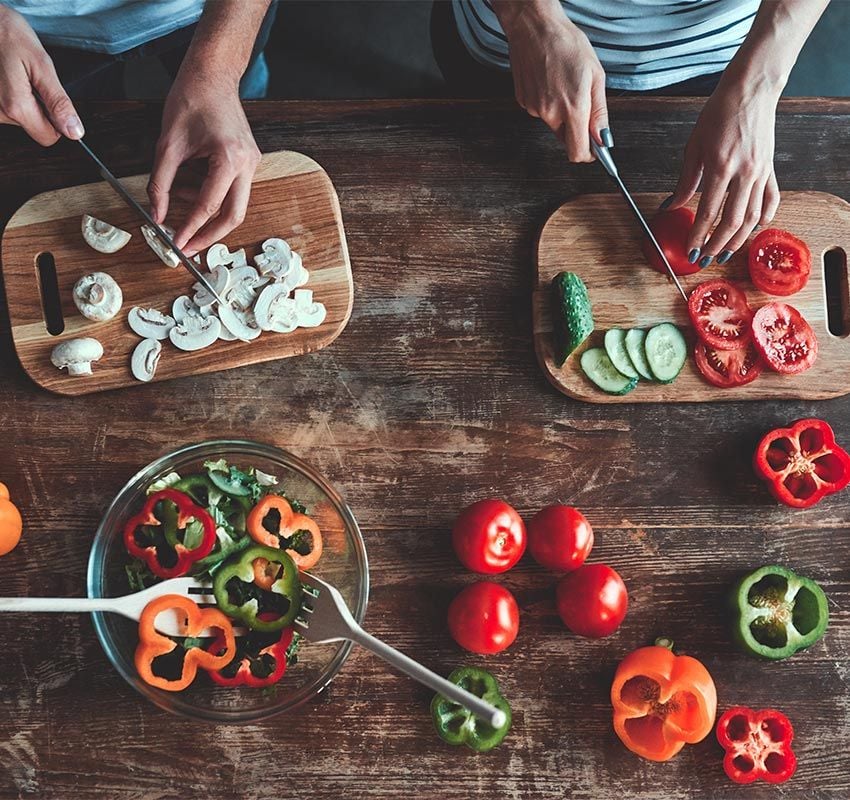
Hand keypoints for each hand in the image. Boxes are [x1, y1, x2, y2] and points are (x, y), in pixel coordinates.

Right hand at [0, 5, 83, 144]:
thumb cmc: (6, 33)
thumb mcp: (41, 65)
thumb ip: (59, 102)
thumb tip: (74, 131)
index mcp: (16, 106)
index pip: (48, 137)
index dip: (58, 122)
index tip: (54, 101)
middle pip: (34, 127)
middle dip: (40, 107)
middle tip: (32, 79)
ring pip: (21, 118)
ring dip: (25, 99)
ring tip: (17, 74)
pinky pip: (7, 108)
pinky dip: (13, 95)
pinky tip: (8, 77)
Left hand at [148, 72, 260, 254]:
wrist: (212, 76)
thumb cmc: (192, 99)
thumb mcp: (167, 144)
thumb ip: (160, 183)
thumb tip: (156, 213)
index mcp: (229, 158)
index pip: (209, 205)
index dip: (191, 228)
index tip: (178, 244)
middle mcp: (247, 164)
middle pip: (234, 215)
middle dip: (210, 235)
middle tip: (189, 247)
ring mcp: (252, 164)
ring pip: (234, 205)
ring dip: (205, 210)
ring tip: (177, 199)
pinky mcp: (248, 162)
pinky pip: (232, 189)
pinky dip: (210, 194)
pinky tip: (189, 184)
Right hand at [498, 0, 608, 160]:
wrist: (534, 27)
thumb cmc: (566, 44)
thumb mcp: (595, 76)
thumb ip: (599, 113)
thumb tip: (602, 139)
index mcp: (572, 108)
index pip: (578, 152)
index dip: (588, 154)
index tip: (594, 149)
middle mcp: (550, 113)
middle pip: (566, 139)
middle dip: (576, 128)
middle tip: (581, 100)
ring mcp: (534, 109)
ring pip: (553, 124)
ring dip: (561, 112)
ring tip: (563, 83)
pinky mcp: (524, 102)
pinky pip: (541, 112)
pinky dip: (548, 102)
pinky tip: (549, 81)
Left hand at [666, 79, 780, 266]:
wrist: (750, 91)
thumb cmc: (719, 114)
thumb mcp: (694, 147)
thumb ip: (685, 181)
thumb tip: (671, 205)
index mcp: (721, 167)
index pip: (708, 212)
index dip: (698, 235)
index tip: (690, 250)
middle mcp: (745, 173)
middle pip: (732, 221)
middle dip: (717, 244)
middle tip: (705, 257)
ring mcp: (761, 172)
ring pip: (752, 216)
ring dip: (738, 239)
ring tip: (724, 251)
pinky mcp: (770, 169)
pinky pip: (771, 198)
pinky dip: (765, 216)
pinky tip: (755, 228)